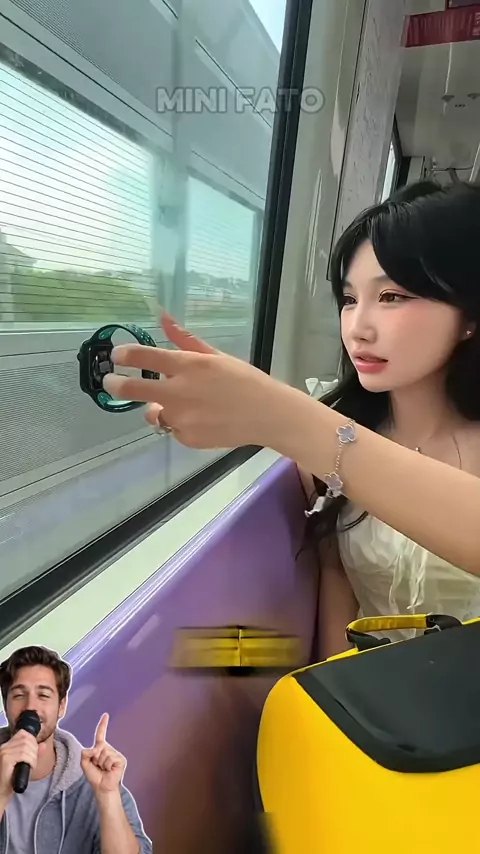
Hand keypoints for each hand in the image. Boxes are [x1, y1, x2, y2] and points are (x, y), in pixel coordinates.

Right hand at [0, 730, 37, 800]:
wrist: (1, 792)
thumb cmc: (12, 780)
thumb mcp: (26, 764)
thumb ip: (34, 754)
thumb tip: (43, 745)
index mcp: (8, 746)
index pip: (23, 733)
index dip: (32, 740)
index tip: (35, 751)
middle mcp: (5, 747)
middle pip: (26, 739)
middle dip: (35, 749)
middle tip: (34, 760)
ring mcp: (4, 753)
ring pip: (26, 747)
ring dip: (33, 756)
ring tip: (32, 765)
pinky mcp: (6, 760)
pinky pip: (24, 755)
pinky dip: (31, 761)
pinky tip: (30, 767)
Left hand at [81, 714, 125, 796]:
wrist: (102, 788)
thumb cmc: (94, 776)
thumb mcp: (84, 764)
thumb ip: (85, 753)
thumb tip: (96, 748)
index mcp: (101, 749)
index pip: (101, 734)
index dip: (103, 724)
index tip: (106, 715)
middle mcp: (109, 749)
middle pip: (99, 747)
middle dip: (95, 758)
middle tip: (98, 767)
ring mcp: (115, 754)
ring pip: (104, 753)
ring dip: (100, 763)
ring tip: (103, 770)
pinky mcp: (121, 760)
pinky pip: (110, 758)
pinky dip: (107, 765)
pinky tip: (109, 771)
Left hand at [102, 313, 291, 449]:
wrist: (268, 415)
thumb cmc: (244, 380)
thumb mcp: (216, 355)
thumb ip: (185, 339)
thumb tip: (161, 315)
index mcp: (190, 365)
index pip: (145, 356)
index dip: (124, 354)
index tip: (116, 355)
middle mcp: (181, 392)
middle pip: (132, 388)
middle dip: (115, 383)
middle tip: (110, 381)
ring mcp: (182, 418)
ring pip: (153, 412)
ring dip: (158, 406)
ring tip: (182, 404)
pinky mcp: (187, 438)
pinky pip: (171, 428)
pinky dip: (179, 423)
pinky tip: (200, 419)